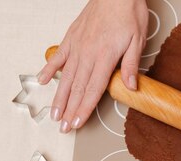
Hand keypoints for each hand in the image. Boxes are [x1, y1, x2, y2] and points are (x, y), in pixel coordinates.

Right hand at [37, 0, 148, 132]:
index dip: (85, 108)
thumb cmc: (129, 13)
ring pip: (66, 77)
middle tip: (63, 127)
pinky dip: (50, 69)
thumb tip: (131, 87)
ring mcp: (77, 46)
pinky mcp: (72, 37)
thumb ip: (131, 65)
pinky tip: (42, 81)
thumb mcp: (138, 40)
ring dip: (59, 97)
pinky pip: (59, 56)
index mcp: (105, 57)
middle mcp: (87, 53)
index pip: (94, 89)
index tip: (77, 123)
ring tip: (54, 114)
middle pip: (77, 88)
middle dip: (70, 110)